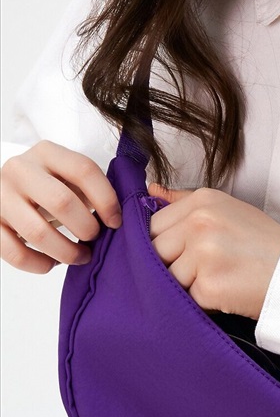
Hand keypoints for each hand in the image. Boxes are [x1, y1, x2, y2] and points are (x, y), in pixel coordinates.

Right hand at [0, 141, 121, 272]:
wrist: (6, 188)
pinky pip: (14, 252)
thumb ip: (94, 186)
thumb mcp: (68, 176)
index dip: (106, 199)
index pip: (84, 170)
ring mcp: (0, 195)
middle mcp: (20, 169)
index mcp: (47, 152)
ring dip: (66, 251)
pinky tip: (52, 264)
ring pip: (37, 232)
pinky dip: (38, 264)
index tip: (116, 222)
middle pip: (62, 202)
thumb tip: (130, 209)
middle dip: (86, 227)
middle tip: (95, 239)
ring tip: (80, 256)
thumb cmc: (49, 185)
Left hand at [147, 183, 279, 320]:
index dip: (163, 243)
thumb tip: (151, 190)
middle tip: (204, 268)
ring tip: (219, 278)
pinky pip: (187, 298)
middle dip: (171, 264)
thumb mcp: (227, 209)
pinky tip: (226, 291)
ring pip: (168, 277)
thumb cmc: (263, 243)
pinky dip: (203, 301)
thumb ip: (184, 202)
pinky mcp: (208, 286)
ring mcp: (204, 253)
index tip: (181, 251)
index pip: (153, 225)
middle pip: (155, 251)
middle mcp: (200, 222)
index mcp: (202, 200)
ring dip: (187, 285)